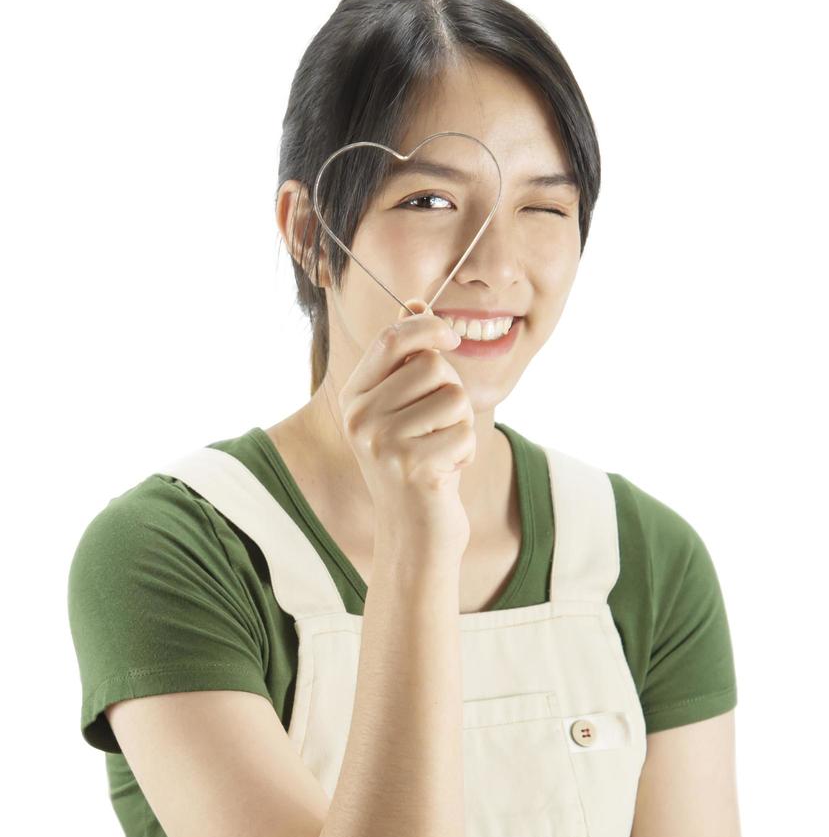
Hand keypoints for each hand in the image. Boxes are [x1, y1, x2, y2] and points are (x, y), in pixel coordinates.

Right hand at [337, 298, 472, 550]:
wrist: (415, 535)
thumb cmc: (416, 464)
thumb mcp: (405, 408)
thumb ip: (408, 358)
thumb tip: (415, 302)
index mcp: (355, 396)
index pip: (393, 338)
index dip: (429, 327)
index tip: (452, 338)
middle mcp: (360, 417)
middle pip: (432, 366)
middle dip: (452, 392)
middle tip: (439, 428)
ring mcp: (382, 444)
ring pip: (454, 398)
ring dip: (461, 425)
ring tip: (441, 451)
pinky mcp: (412, 467)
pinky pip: (465, 432)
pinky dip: (466, 452)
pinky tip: (446, 473)